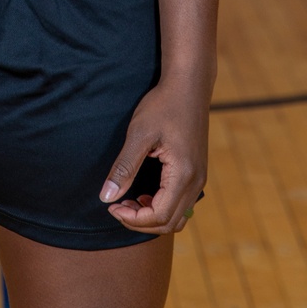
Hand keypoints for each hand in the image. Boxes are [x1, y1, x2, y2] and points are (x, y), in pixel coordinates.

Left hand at [99, 77, 208, 234]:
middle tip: (117, 205)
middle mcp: (197, 182)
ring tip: (130, 201)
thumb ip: (124, 167)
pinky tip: (145, 192)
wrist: (188, 85)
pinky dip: (163, 206)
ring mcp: (200, 178)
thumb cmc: (163, 105)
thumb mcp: (139, 134)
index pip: (159, 216)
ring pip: (178, 216)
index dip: (132, 218)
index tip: (111, 206)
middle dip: (140, 221)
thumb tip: (106, 197)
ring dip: (153, 216)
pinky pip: (182, 202)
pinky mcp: (197, 171)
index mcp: (183, 175)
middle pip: (170, 222)